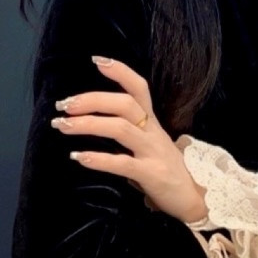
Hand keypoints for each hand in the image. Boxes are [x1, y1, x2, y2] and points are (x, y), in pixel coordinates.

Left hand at [50, 55, 207, 223]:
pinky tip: (78, 157)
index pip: (139, 87)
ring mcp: (153, 152)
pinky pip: (123, 164)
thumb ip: (130, 129)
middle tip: (64, 105)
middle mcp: (153, 132)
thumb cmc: (164, 168)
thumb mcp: (150, 142)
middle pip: (124, 104)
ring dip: (88, 124)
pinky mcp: (151, 174)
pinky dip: (99, 159)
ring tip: (63, 126)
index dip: (120, 71)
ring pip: (120, 129)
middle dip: (92, 99)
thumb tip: (94, 118)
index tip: (96, 60)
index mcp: (152, 122)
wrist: (194, 197)